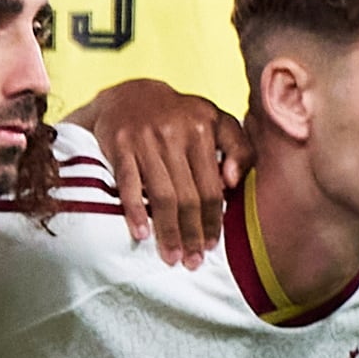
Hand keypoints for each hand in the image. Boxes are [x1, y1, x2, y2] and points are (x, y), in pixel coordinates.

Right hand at [76, 78, 241, 265]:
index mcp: (203, 127)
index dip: (212, 220)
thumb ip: (239, 147)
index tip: (211, 246)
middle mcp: (175, 132)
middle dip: (191, 234)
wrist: (130, 95)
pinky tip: (141, 234)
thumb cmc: (180, 116)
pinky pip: (129, 184)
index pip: (211, 186)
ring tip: (171, 257)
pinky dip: (134, 211)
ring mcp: (145, 139)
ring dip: (167, 231)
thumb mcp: (215, 120)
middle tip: (192, 262)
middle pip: (187, 196)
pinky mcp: (120, 144)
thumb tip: (233, 182)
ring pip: (161, 195)